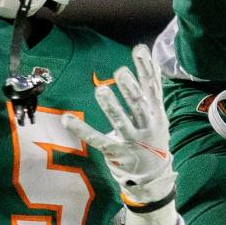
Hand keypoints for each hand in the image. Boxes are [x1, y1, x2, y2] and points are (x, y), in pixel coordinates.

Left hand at [62, 45, 174, 206]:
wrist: (154, 174)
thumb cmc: (153, 137)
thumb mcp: (158, 113)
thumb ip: (153, 89)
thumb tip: (154, 62)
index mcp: (155, 112)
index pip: (152, 87)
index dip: (146, 68)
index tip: (139, 50)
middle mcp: (145, 125)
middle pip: (139, 104)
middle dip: (131, 88)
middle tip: (120, 72)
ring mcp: (131, 139)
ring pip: (121, 122)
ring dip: (112, 107)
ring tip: (101, 91)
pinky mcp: (116, 151)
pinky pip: (97, 139)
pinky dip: (81, 130)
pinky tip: (67, 119)